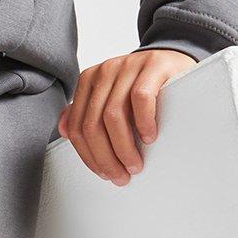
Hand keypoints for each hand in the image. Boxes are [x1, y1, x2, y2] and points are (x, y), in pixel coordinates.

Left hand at [56, 48, 197, 185]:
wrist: (172, 62)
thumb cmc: (142, 86)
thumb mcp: (110, 98)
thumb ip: (86, 112)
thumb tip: (65, 130)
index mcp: (89, 80)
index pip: (77, 126)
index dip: (88, 156)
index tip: (104, 173)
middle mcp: (105, 71)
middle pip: (93, 124)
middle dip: (106, 157)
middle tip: (121, 176)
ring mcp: (128, 66)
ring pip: (114, 115)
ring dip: (124, 148)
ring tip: (135, 164)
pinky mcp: (153, 66)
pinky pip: (141, 98)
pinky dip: (143, 123)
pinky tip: (149, 137)